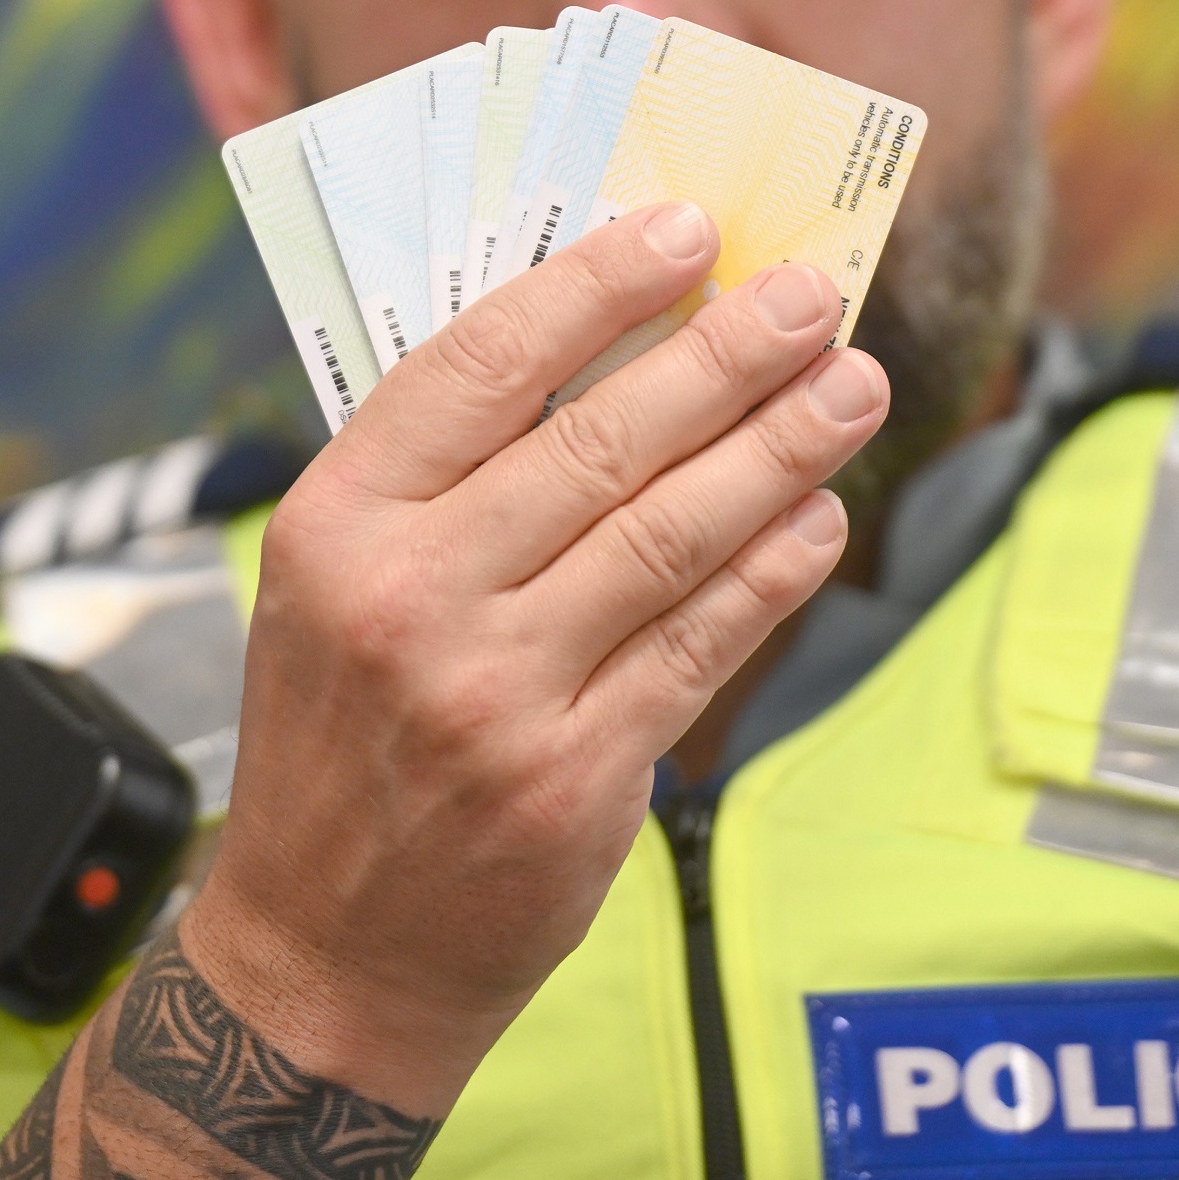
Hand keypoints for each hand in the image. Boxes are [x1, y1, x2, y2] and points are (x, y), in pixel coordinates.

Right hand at [183, 202, 887, 1113]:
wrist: (326, 949)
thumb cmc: (338, 739)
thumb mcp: (331, 587)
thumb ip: (443, 481)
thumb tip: (603, 356)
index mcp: (334, 524)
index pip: (478, 367)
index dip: (594, 287)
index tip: (682, 230)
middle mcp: (410, 599)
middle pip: (602, 442)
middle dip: (727, 354)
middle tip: (810, 295)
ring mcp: (496, 695)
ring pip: (670, 535)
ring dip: (780, 449)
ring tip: (852, 386)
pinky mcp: (577, 777)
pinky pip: (699, 645)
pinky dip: (771, 573)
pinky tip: (819, 518)